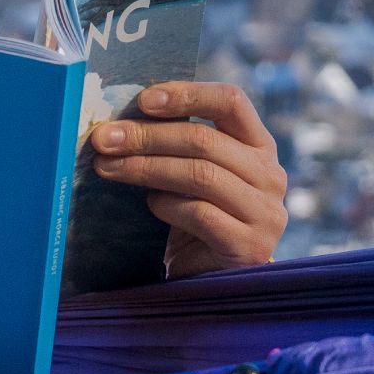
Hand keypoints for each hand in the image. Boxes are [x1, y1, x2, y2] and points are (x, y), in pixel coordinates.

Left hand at [89, 81, 289, 278]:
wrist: (212, 280)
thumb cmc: (197, 220)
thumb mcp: (193, 175)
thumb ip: (177, 146)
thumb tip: (120, 122)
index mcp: (259, 146)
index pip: (231, 101)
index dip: (187, 94)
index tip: (143, 100)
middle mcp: (270, 175)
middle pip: (205, 140)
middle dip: (147, 136)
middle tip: (104, 139)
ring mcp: (264, 212)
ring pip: (200, 174)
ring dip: (146, 168)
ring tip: (108, 168)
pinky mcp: (248, 245)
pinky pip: (199, 213)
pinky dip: (167, 205)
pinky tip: (149, 205)